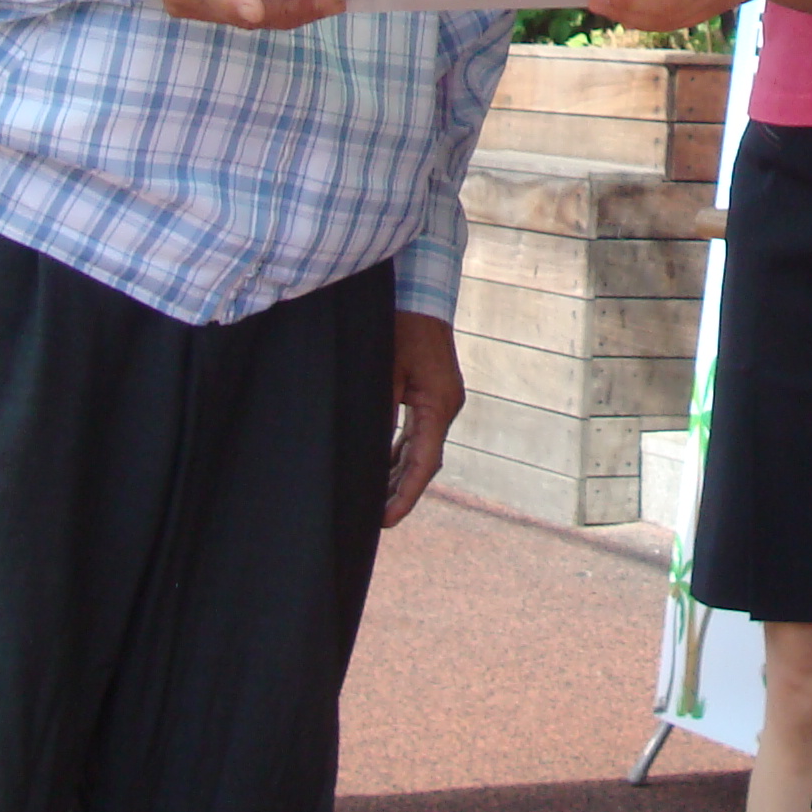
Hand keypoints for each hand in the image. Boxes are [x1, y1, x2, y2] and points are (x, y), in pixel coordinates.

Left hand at [386, 309, 463, 523]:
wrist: (418, 292)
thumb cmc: (398, 326)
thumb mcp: (382, 372)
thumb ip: (378, 415)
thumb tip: (366, 454)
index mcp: (437, 404)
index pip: (424, 462)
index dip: (405, 495)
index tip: (386, 520)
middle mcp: (445, 406)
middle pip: (425, 461)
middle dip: (401, 491)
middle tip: (375, 519)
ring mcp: (441, 400)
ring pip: (422, 448)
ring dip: (400, 473)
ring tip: (376, 500)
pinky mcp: (432, 393)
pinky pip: (419, 432)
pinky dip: (402, 452)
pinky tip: (384, 466)